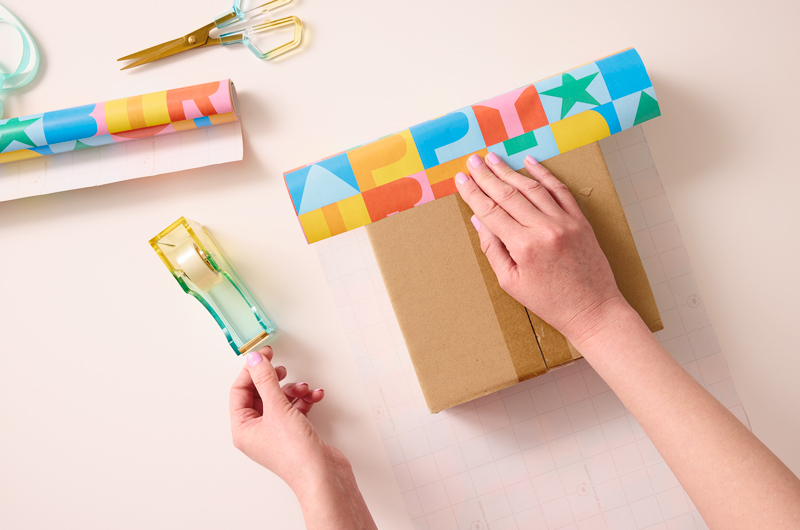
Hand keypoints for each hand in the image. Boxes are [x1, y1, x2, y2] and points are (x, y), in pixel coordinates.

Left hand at [229, 346, 341, 491]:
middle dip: (274, 380)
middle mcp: (257, 432)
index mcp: (243, 428)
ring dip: (294, 390)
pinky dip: (305, 400)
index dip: (251, 370)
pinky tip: (314, 397)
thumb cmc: (295, 454)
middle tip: (281, 368)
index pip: (240, 391)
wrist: (323, 476)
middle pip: (260, 394)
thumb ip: (265, 380)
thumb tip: (254, 360)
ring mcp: (276, 433)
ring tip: (304, 389)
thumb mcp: (277, 408)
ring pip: (280, 400)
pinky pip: (295, 409)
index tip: (264, 354)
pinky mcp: (294, 434)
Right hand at [455, 152, 628, 341]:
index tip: (461, 179)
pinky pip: (559, 190)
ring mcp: (564, 221)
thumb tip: (479, 221)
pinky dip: (544, 174)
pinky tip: (529, 162)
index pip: (491, 212)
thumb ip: (493, 249)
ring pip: (532, 188)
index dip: (473, 194)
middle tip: (473, 160)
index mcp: (524, 247)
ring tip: (493, 159)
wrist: (593, 310)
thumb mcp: (511, 283)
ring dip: (510, 171)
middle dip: (487, 176)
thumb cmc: (549, 302)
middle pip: (508, 195)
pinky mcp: (580, 220)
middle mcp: (544, 229)